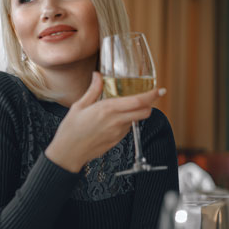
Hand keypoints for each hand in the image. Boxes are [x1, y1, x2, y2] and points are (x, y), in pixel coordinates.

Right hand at [45, 72, 165, 172]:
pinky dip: (126, 122)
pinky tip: (114, 120)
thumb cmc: (71, 131)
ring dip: (136, 112)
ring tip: (124, 108)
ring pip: (136, 120)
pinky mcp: (117, 140)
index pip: (138, 101)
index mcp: (107, 109)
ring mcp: (118, 132)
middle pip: (144, 111)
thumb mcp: (79, 106)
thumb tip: (97, 75)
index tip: (159, 90)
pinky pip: (127, 128)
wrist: (68, 153)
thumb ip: (93, 90)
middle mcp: (116, 121)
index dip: (152, 95)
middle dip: (149, 104)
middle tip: (147, 97)